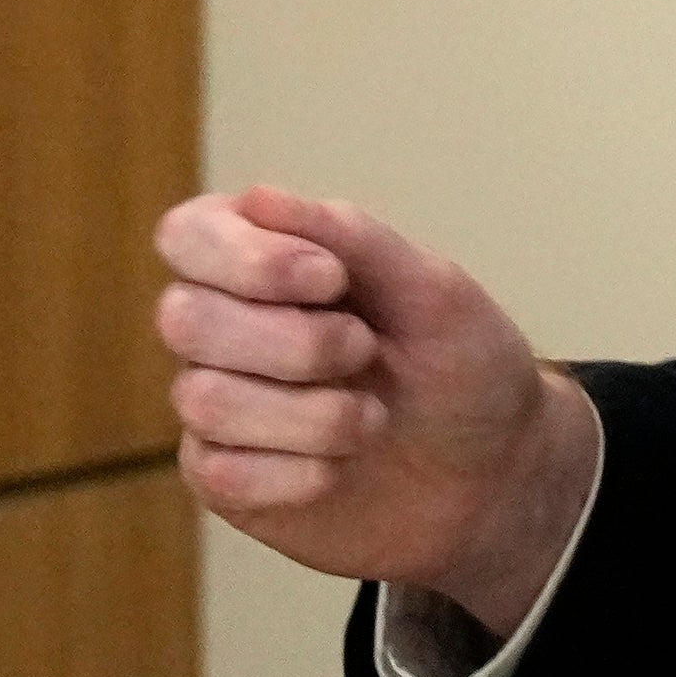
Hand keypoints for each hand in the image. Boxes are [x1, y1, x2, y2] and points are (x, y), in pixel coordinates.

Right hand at [154, 185, 598, 637]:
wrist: (491, 473)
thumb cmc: (462, 364)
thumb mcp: (431, 289)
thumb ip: (351, 239)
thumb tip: (257, 198)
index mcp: (267, 257)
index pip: (189, 234)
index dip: (246, 259)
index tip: (331, 280)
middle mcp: (225, 324)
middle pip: (184, 318)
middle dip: (295, 342)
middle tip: (367, 350)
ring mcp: (217, 402)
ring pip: (202, 399)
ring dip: (310, 413)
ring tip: (372, 416)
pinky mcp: (224, 478)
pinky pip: (219, 474)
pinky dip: (297, 472)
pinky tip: (340, 467)